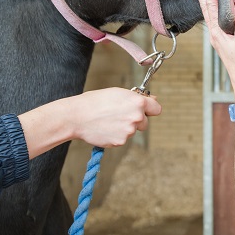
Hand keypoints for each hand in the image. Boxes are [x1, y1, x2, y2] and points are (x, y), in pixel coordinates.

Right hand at [20, 87, 161, 157]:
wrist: (77, 116)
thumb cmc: (95, 101)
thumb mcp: (118, 93)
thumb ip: (136, 98)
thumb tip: (152, 101)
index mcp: (138, 102)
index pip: (156, 109)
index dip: (150, 109)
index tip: (145, 110)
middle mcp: (136, 117)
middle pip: (145, 122)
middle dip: (135, 120)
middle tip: (119, 115)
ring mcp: (129, 131)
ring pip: (132, 131)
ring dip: (125, 128)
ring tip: (108, 120)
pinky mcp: (120, 141)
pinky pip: (122, 139)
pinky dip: (116, 135)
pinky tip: (105, 128)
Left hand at [190, 0, 234, 98]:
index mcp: (218, 32)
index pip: (212, 7)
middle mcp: (215, 34)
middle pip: (207, 9)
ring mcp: (219, 38)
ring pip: (211, 14)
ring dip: (208, 0)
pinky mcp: (225, 41)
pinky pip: (218, 20)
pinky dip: (217, 10)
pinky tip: (220, 8)